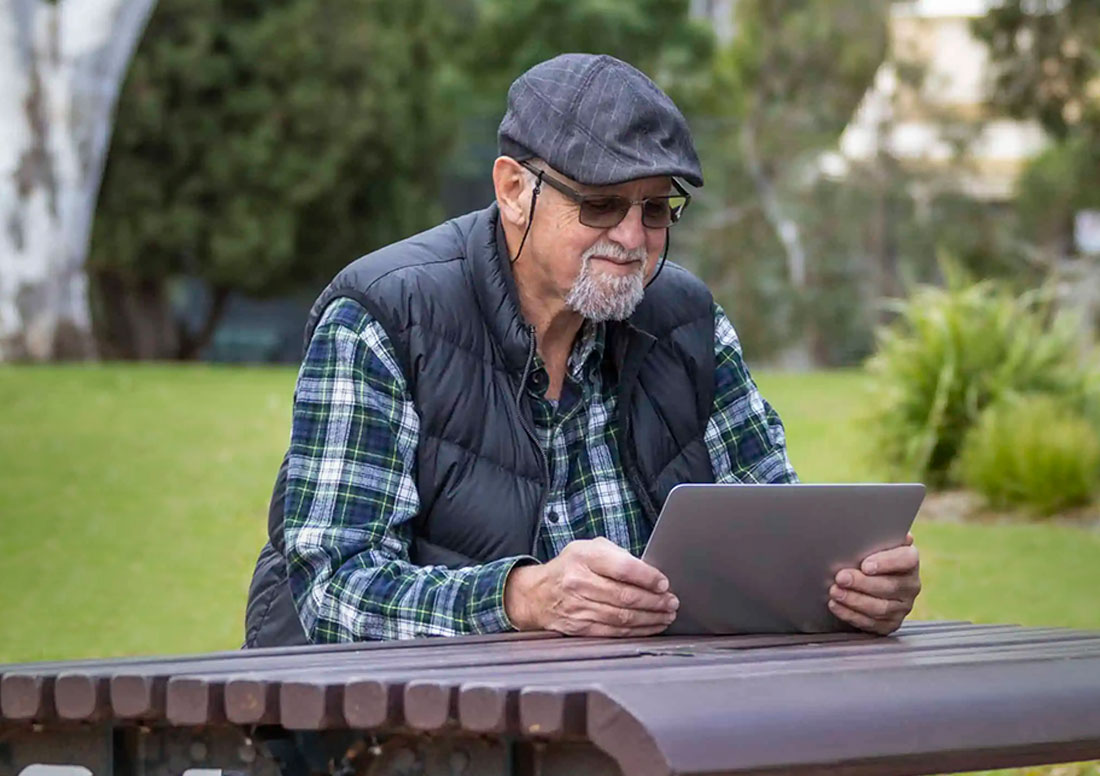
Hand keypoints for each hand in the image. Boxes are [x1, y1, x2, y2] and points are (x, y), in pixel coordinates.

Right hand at [504, 537, 678, 636]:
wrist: (536, 594)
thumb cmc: (570, 567)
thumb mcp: (589, 549)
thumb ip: (617, 556)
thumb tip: (649, 572)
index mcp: (583, 557)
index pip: (622, 568)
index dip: (647, 577)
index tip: (664, 583)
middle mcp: (579, 582)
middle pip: (625, 596)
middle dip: (655, 601)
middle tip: (672, 602)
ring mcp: (578, 608)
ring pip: (623, 617)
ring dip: (650, 618)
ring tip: (667, 615)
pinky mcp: (580, 628)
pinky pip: (614, 632)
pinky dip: (637, 631)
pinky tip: (651, 627)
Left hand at [828, 532, 920, 634]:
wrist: (870, 578)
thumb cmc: (869, 555)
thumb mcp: (874, 542)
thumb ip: (876, 534)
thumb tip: (873, 521)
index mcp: (909, 560)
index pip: (906, 559)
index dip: (886, 562)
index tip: (865, 564)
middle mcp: (910, 584)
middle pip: (890, 586)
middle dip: (862, 583)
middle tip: (841, 577)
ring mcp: (903, 606)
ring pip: (881, 607)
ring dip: (854, 600)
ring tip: (835, 591)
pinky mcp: (891, 623)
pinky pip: (872, 624)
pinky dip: (851, 615)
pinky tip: (836, 605)